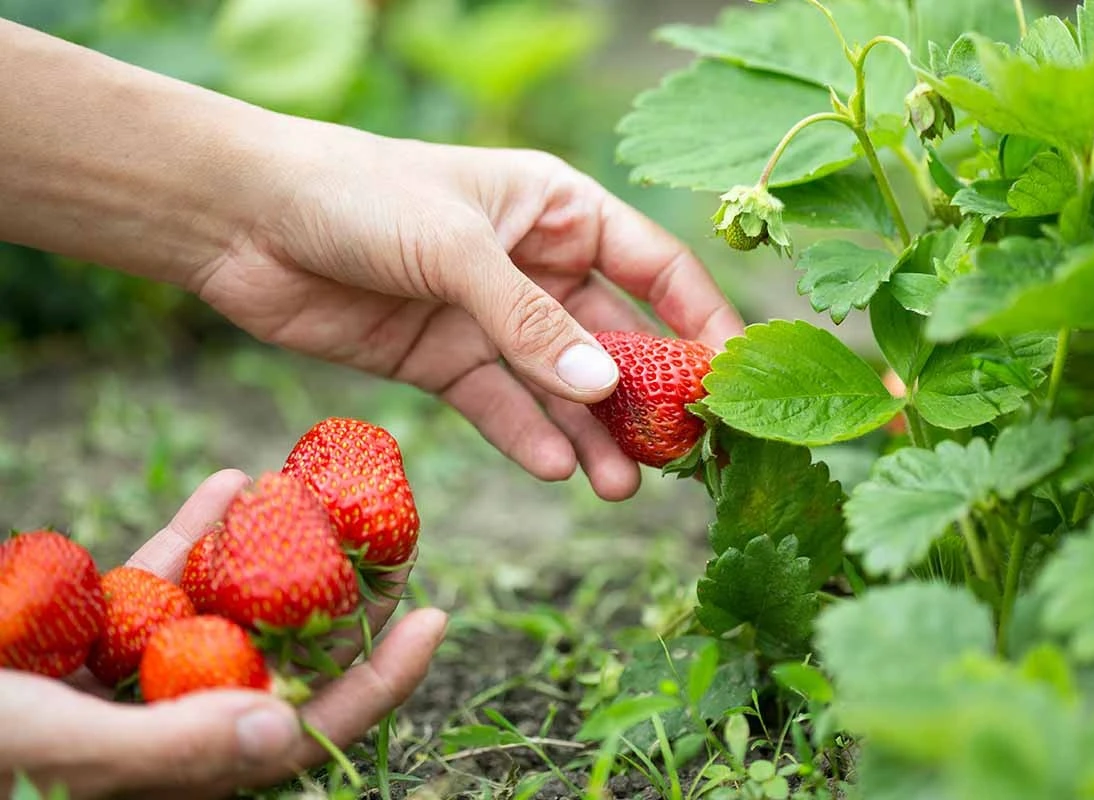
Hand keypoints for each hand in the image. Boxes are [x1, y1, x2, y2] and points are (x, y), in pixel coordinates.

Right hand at [0, 470, 447, 799]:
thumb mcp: (57, 745)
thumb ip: (169, 750)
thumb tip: (279, 732)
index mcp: (185, 768)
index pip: (306, 731)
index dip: (379, 681)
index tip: (435, 615)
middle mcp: (173, 720)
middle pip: (283, 659)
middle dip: (341, 601)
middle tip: (394, 536)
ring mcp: (134, 671)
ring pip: (229, 608)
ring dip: (277, 553)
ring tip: (323, 496)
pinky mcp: (91, 628)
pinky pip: (158, 577)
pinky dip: (193, 531)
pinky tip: (230, 480)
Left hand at [192, 130, 744, 500]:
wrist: (244, 220)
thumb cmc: (359, 196)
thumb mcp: (457, 248)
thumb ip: (530, 321)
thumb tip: (603, 389)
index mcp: (558, 209)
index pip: (655, 268)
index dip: (698, 321)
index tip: (728, 380)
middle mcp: (535, 265)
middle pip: (614, 338)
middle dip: (643, 397)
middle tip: (677, 457)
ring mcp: (489, 318)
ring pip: (559, 385)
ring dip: (591, 434)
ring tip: (620, 487)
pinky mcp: (443, 361)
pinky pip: (500, 406)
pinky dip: (528, 437)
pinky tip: (558, 470)